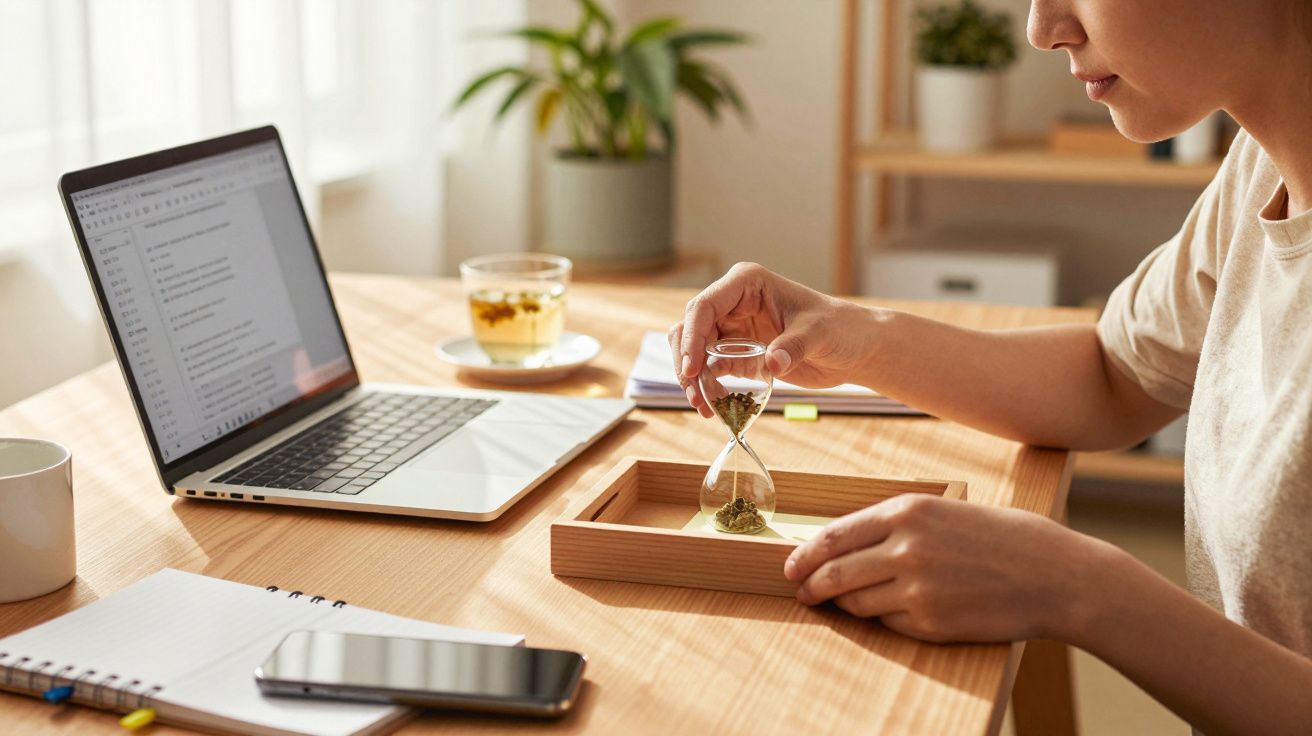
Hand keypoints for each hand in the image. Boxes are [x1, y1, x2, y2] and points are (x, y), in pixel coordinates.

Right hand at [668, 262, 872, 415]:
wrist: (853, 349)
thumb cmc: (840, 328)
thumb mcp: (819, 333)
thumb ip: (794, 345)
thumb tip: (772, 362)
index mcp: (747, 284)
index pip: (705, 306)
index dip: (692, 336)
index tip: (693, 368)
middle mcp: (733, 303)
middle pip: (690, 329)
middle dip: (687, 362)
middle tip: (695, 394)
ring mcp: (733, 329)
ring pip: (694, 351)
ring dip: (692, 379)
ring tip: (703, 407)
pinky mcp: (737, 354)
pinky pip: (710, 370)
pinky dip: (706, 388)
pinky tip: (714, 408)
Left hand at [784, 494, 1095, 642]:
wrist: (1057, 576)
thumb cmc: (1006, 539)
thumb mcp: (946, 513)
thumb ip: (897, 524)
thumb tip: (847, 545)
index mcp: (908, 511)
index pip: (834, 536)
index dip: (805, 556)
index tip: (792, 567)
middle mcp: (906, 547)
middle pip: (834, 573)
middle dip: (811, 586)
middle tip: (802, 593)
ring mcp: (916, 588)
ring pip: (856, 603)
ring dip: (847, 606)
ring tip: (851, 603)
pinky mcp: (930, 622)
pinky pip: (888, 624)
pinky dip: (886, 620)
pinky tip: (902, 611)